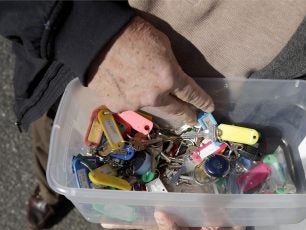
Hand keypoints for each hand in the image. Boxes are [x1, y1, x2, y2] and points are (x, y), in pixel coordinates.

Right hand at [88, 16, 213, 124]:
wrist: (96, 38)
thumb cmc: (132, 34)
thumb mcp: (162, 46)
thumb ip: (171, 68)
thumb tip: (171, 80)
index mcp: (169, 77)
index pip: (191, 94)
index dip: (202, 102)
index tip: (208, 108)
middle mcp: (154, 96)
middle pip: (175, 110)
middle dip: (186, 115)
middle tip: (192, 119)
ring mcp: (135, 104)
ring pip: (150, 106)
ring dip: (153, 101)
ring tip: (149, 92)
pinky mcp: (117, 106)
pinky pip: (129, 104)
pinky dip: (131, 96)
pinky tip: (125, 86)